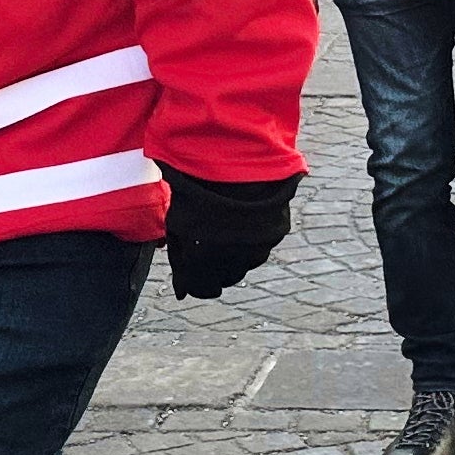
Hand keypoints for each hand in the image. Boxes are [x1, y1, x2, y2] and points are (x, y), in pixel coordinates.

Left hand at [161, 169, 295, 298]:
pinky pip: (262, 243)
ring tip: (226, 224)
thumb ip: (179, 258)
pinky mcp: (276, 232)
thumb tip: (181, 291)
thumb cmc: (199, 190)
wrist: (236, 163)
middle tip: (207, 244)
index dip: (194, 283)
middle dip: (215, 267)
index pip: (201, 289)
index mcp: (205, 262)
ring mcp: (259, 248)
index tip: (190, 276)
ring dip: (235, 251)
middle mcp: (235, 262)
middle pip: (225, 277)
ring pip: (245, 261)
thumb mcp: (178, 223)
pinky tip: (243, 216)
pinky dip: (252, 236)